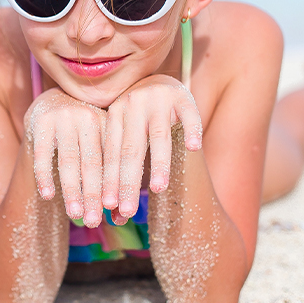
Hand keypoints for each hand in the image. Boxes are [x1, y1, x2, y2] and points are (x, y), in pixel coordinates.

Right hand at [26, 89, 106, 226]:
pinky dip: (45, 176)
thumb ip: (110, 174)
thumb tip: (120, 217)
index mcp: (109, 122)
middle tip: (93, 221)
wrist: (53, 100)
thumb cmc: (83, 134)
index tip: (115, 212)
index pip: (112, 161)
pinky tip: (48, 195)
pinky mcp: (41, 121)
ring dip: (71, 190)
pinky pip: (43, 154)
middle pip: (92, 162)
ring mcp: (64, 118)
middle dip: (92, 194)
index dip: (114, 187)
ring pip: (68, 160)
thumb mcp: (101, 143)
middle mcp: (88, 116)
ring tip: (74, 215)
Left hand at [103, 75, 202, 221]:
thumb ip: (120, 175)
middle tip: (127, 211)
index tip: (108, 207)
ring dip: (158, 162)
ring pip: (158, 135)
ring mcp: (158, 98)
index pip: (111, 154)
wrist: (157, 82)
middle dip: (128, 182)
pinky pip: (190, 114)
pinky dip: (193, 129)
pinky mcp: (183, 95)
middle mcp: (132, 105)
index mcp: (113, 116)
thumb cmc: (137, 124)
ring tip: (157, 188)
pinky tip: (195, 147)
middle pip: (130, 149)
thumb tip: (114, 220)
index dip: (110, 180)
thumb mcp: (124, 141)